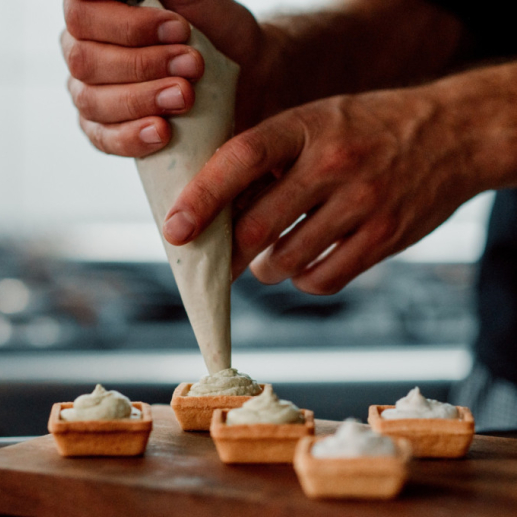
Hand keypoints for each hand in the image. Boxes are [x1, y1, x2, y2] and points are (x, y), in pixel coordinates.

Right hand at [61, 0, 267, 156]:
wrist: (241, 77)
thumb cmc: (213, 32)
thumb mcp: (196, 2)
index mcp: (95, 14)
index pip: (82, 14)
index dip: (128, 25)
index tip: (179, 30)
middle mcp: (83, 52)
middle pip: (86, 61)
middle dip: (143, 65)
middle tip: (192, 67)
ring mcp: (89, 95)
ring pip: (93, 101)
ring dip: (142, 100)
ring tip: (185, 97)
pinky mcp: (104, 133)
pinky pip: (105, 139)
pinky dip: (134, 137)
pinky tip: (162, 131)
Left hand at [162, 85, 482, 293]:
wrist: (453, 134)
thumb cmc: (369, 131)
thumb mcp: (318, 122)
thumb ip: (272, 160)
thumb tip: (220, 212)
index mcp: (308, 125)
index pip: (240, 159)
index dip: (201, 197)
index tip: (176, 230)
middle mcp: (334, 163)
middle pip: (258, 226)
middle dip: (229, 254)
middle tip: (221, 263)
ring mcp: (364, 202)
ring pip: (287, 261)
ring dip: (268, 269)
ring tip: (272, 258)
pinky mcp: (385, 237)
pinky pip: (323, 280)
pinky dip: (305, 280)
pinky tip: (307, 264)